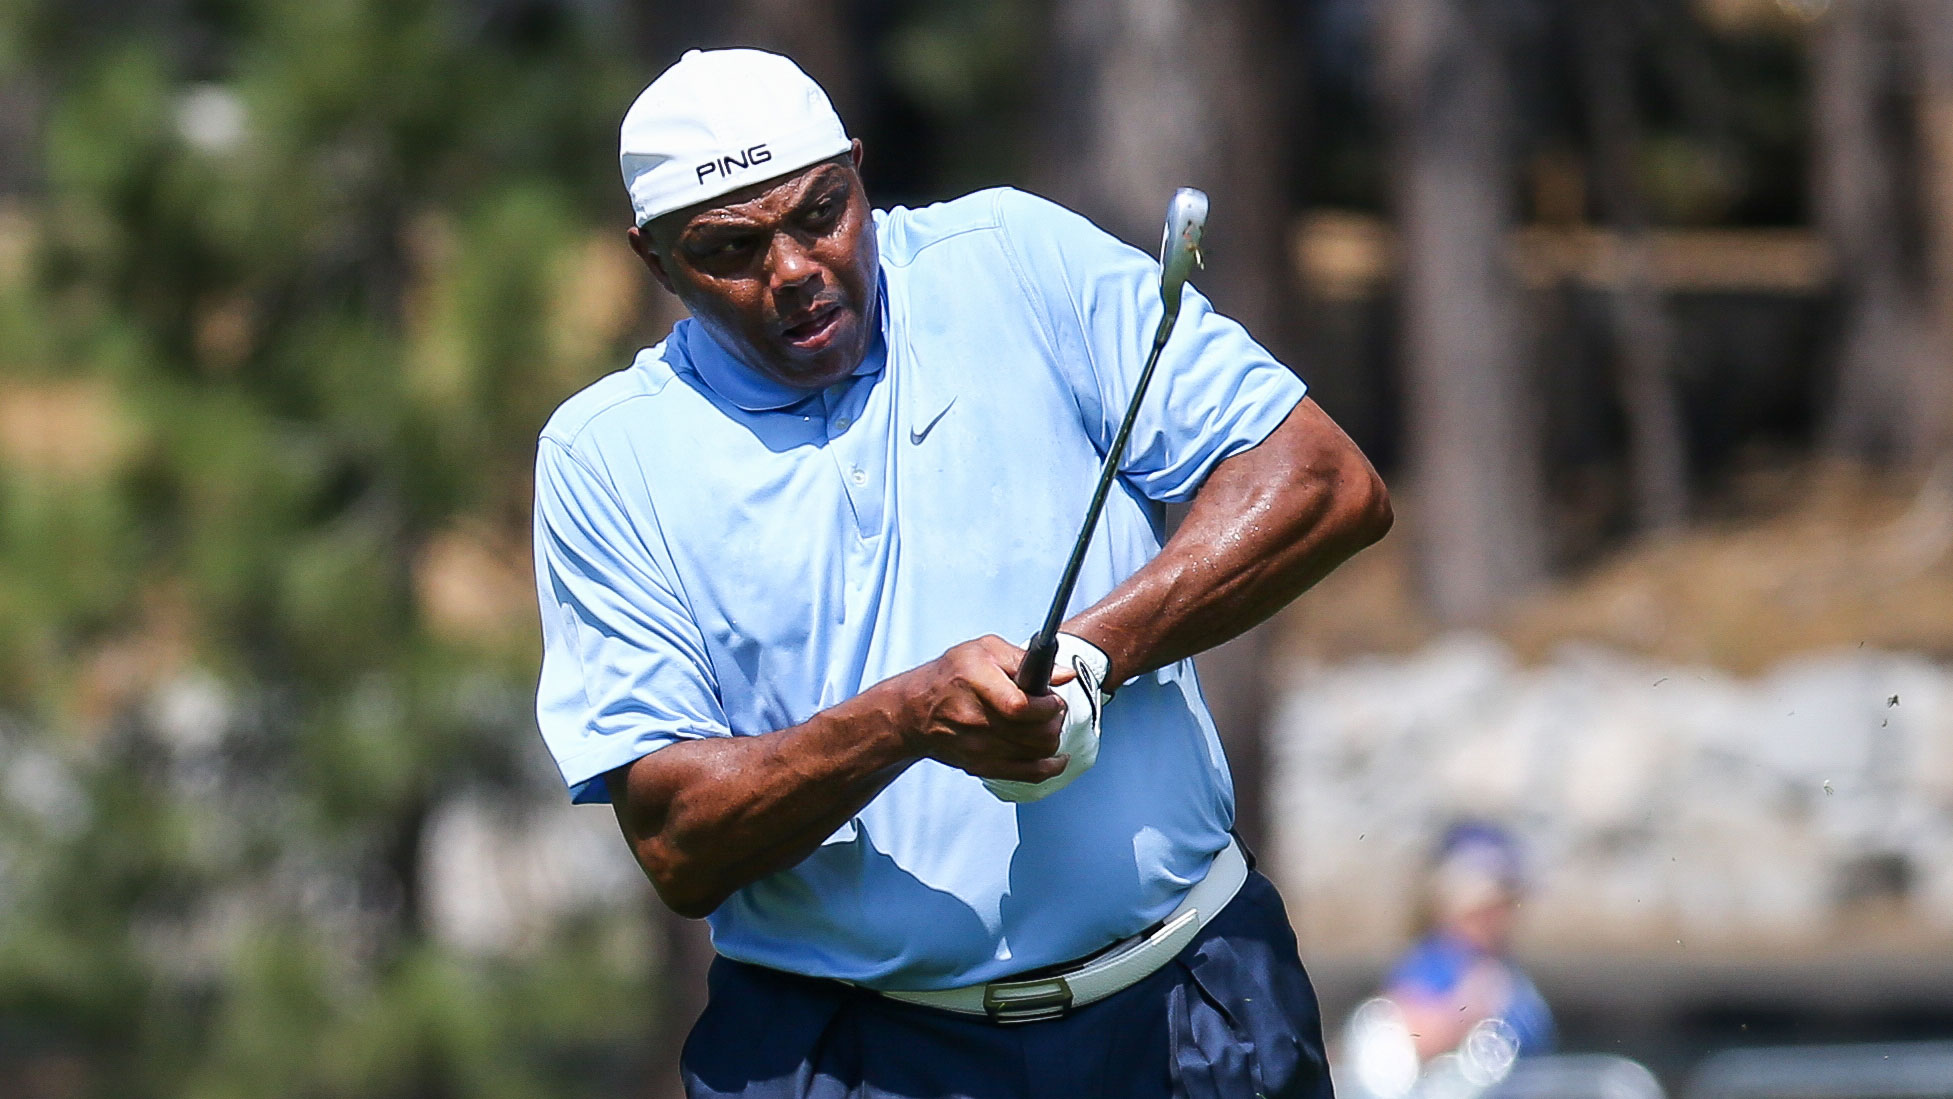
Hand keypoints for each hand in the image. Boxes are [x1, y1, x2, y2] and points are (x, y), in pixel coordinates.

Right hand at [890, 635, 1072, 784]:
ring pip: (1036, 752)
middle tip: (1054, 709)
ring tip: (1047, 724)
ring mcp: (978, 746)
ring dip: (1052, 738)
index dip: (1046, 706)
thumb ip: (1024, 659)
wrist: (915, 711)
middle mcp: (975, 717)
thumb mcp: (984, 650)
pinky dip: (1050, 766)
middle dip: (1055, 720)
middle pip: (1034, 732)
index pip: (1020, 706)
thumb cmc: (952, 675)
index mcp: (976, 680)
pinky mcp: (981, 766)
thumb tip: (1065, 675)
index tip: (1052, 698)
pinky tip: (1057, 757)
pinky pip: (1028, 774)